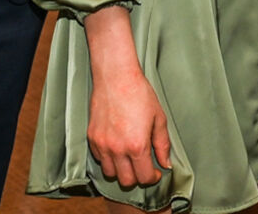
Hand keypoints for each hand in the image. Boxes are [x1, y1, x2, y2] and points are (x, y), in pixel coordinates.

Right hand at [82, 6, 170, 187]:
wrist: (116, 77)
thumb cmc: (140, 94)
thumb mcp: (159, 118)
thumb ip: (163, 144)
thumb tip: (166, 164)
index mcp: (137, 146)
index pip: (144, 177)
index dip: (152, 178)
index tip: (155, 172)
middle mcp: (118, 149)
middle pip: (126, 181)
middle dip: (137, 177)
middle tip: (143, 166)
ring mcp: (102, 144)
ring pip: (110, 173)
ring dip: (121, 170)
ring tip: (128, 158)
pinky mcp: (92, 138)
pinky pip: (99, 159)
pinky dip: (108, 159)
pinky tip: (117, 147)